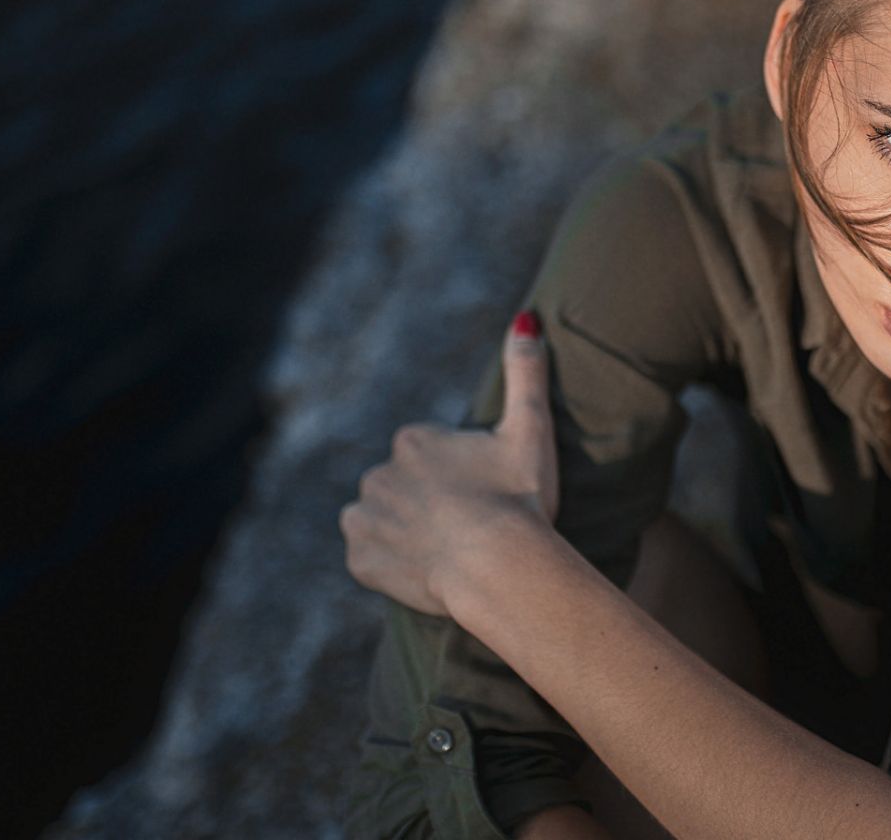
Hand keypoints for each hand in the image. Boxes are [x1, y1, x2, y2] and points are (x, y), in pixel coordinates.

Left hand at [340, 311, 560, 615]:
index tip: (483, 495)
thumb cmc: (518, 497)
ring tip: (445, 549)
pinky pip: (370, 559)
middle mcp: (378, 473)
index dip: (458, 477)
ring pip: (379, 519)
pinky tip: (426, 571)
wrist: (498, 566)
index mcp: (412, 440)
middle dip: (426, 503)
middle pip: (401, 486)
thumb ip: (526, 372)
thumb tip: (526, 318)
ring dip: (401, 530)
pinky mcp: (360, 560)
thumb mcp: (530, 429)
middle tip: (469, 527)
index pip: (428, 456)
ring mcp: (365, 519)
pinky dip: (391, 565)